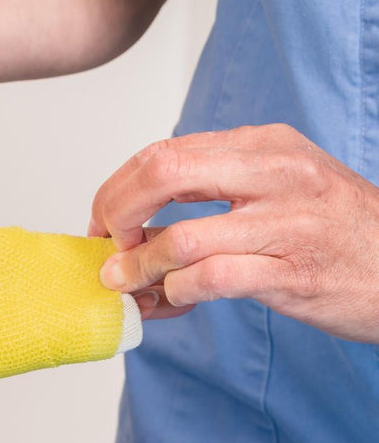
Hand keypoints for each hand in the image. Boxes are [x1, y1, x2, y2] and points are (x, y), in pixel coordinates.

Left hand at [88, 124, 378, 342]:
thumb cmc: (337, 231)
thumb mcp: (277, 187)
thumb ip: (211, 194)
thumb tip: (134, 224)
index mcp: (263, 145)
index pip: (163, 152)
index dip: (118, 189)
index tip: (104, 220)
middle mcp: (274, 174)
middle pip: (161, 175)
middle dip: (115, 213)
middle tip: (107, 247)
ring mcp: (286, 224)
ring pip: (180, 237)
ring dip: (140, 266)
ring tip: (128, 282)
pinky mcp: (293, 274)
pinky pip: (210, 279)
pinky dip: (177, 291)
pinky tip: (175, 297)